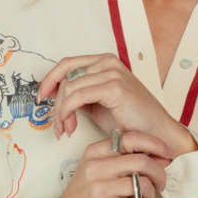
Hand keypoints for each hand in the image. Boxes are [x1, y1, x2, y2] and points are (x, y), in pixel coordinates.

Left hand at [36, 53, 195, 157]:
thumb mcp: (98, 104)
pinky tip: (70, 126)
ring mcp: (112, 72)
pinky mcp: (114, 87)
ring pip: (69, 87)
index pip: (67, 63)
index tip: (41, 98)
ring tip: (66, 130)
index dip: (50, 80)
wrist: (156, 135)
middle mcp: (108, 62)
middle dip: (55, 102)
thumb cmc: (131, 122)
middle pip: (65, 75)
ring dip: (61, 112)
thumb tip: (56, 96)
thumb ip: (80, 95)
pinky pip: (77, 96)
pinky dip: (68, 112)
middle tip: (57, 125)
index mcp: (105, 62)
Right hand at [37, 131, 172, 197]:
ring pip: (143, 184)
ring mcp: (100, 187)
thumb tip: (158, 155)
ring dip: (150, 194)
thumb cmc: (84, 197)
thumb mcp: (95, 170)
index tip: (166, 154)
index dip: (155, 145)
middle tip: (161, 182)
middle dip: (159, 173)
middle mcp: (96, 167)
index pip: (132, 138)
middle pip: (142, 161)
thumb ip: (119, 159)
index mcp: (95, 152)